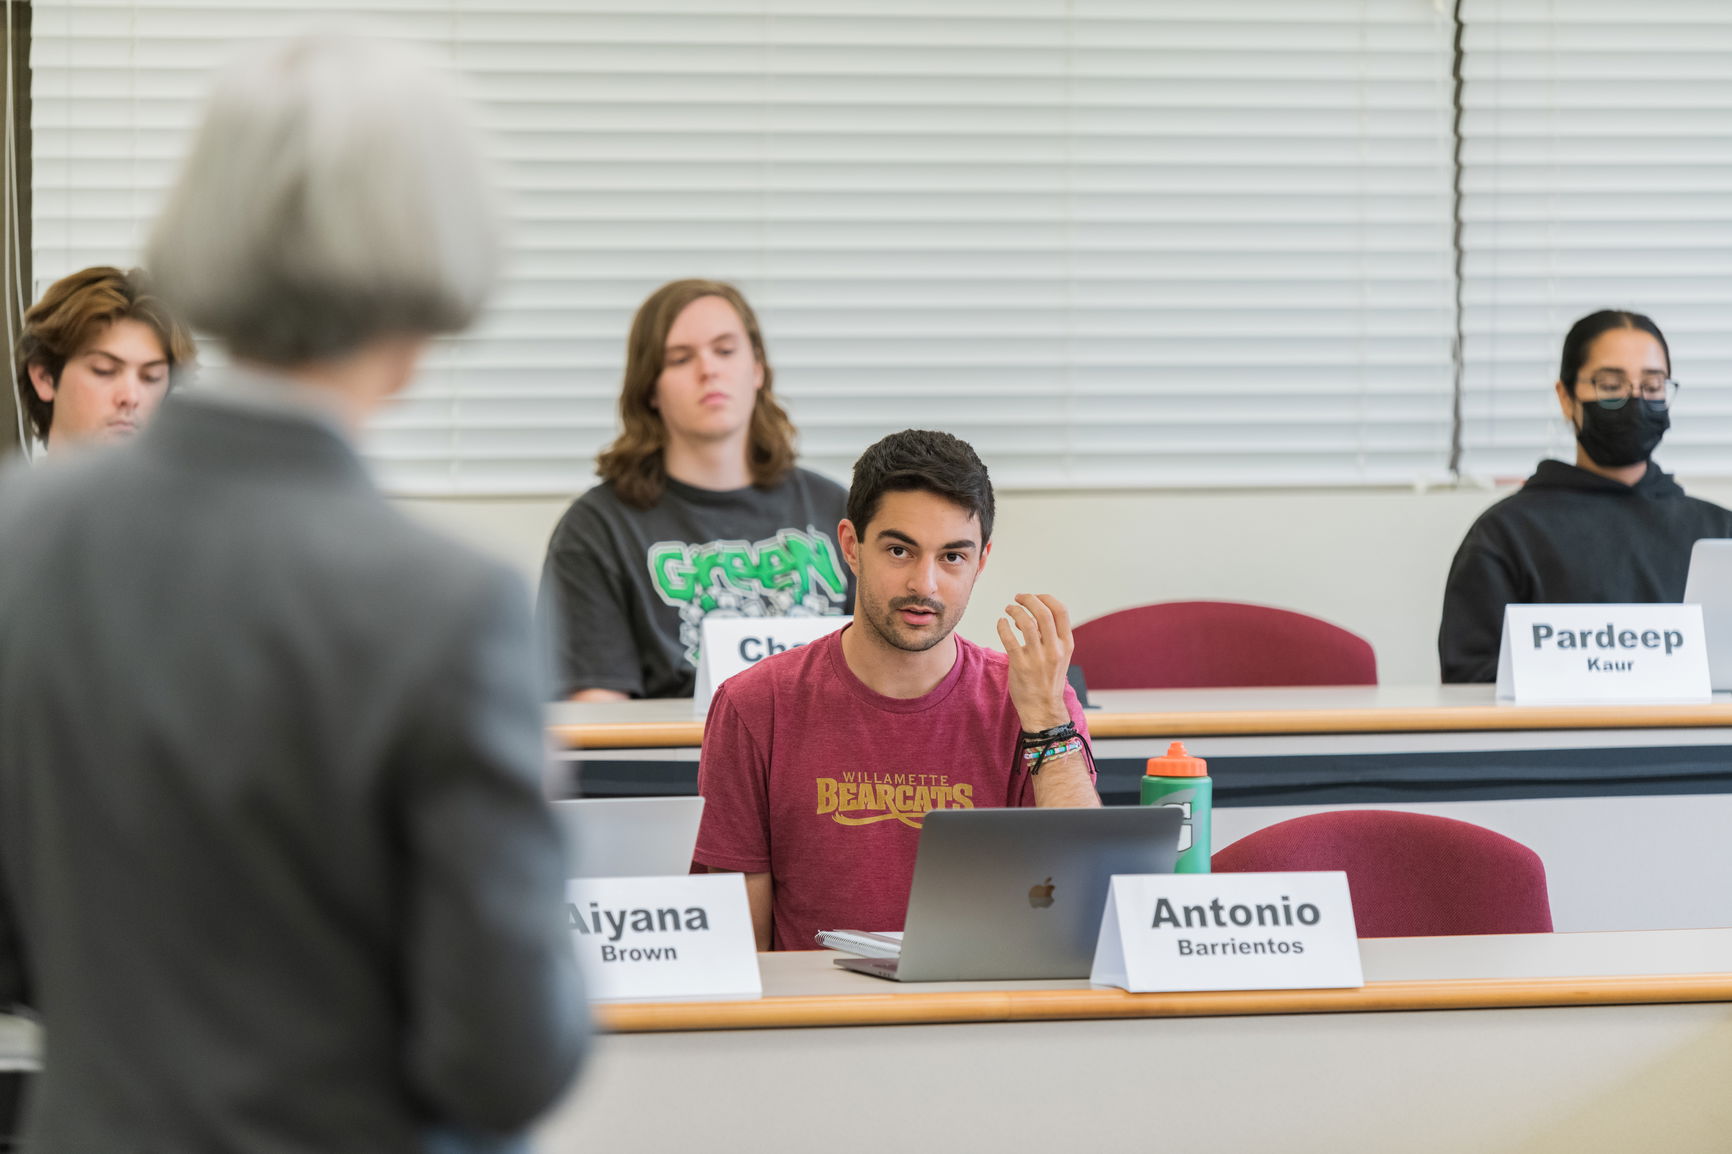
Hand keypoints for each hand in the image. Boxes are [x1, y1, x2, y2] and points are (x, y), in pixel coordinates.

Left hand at [996, 593, 1073, 732]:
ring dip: (1015, 611)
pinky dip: (1003, 626)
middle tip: (1018, 598)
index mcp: (1066, 644)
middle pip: (1043, 613)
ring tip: (1008, 609)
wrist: (1043, 708)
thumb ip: (1048, 635)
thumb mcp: (1058, 655)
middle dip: (1029, 599)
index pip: (1061, 611)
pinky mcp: (1021, 665)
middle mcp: (1055, 649)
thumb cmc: (1048, 679)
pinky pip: (1009, 639)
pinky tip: (1001, 623)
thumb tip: (1030, 613)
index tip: (1034, 597)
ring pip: (1026, 623)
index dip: (1046, 598)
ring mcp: (1038, 658)